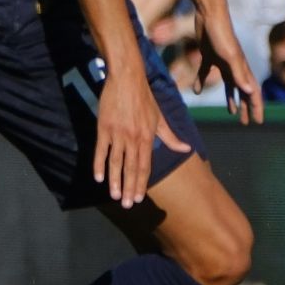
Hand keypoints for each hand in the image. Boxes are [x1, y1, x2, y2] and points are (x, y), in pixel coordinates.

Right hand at [94, 69, 191, 208]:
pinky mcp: (104, 127)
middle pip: (131, 168)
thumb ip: (171, 137)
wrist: (128, 79)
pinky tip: (98, 178)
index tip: (138, 198)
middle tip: (126, 204)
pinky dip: (99, 164)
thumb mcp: (160, 118)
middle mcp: (134, 139)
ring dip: (115, 180)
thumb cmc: (145, 98)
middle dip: (129, 188)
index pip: (145, 166)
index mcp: (148, 137)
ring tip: (114, 195)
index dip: (141, 183)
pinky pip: (101, 150)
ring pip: (116, 162)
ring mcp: (118, 134)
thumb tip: (186, 149)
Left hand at [195, 15, 264, 125]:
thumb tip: (250, 91)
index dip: (256, 107)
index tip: (258, 122)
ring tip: (231, 112)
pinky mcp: (208, 56)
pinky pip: (206, 73)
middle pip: (242, 91)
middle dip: (246, 107)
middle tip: (246, 122)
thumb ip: (239, 74)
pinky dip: (202, 83)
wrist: (209, 14)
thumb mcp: (230, 56)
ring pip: (229, 85)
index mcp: (242, 68)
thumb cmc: (221, 34)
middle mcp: (234, 66)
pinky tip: (197, 91)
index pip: (252, 91)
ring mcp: (222, 61)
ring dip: (231, 99)